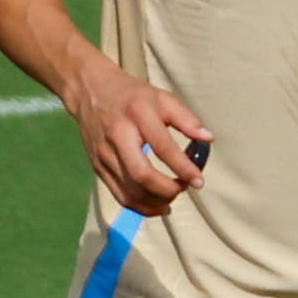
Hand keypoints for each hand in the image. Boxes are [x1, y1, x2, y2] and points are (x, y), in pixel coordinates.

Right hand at [66, 60, 212, 213]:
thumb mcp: (162, 98)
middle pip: (141, 175)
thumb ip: (186, 118)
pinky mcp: (97, 166)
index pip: (162, 147)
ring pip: (129, 191)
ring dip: (155, 202)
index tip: (199, 180)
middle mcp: (117, 136)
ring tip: (172, 198)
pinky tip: (156, 205)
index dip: (183, 167)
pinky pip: (119, 195)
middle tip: (184, 188)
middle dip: (167, 190)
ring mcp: (104, 154)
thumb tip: (207, 139)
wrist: (90, 91)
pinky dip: (140, 206)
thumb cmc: (131, 95)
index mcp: (137, 114)